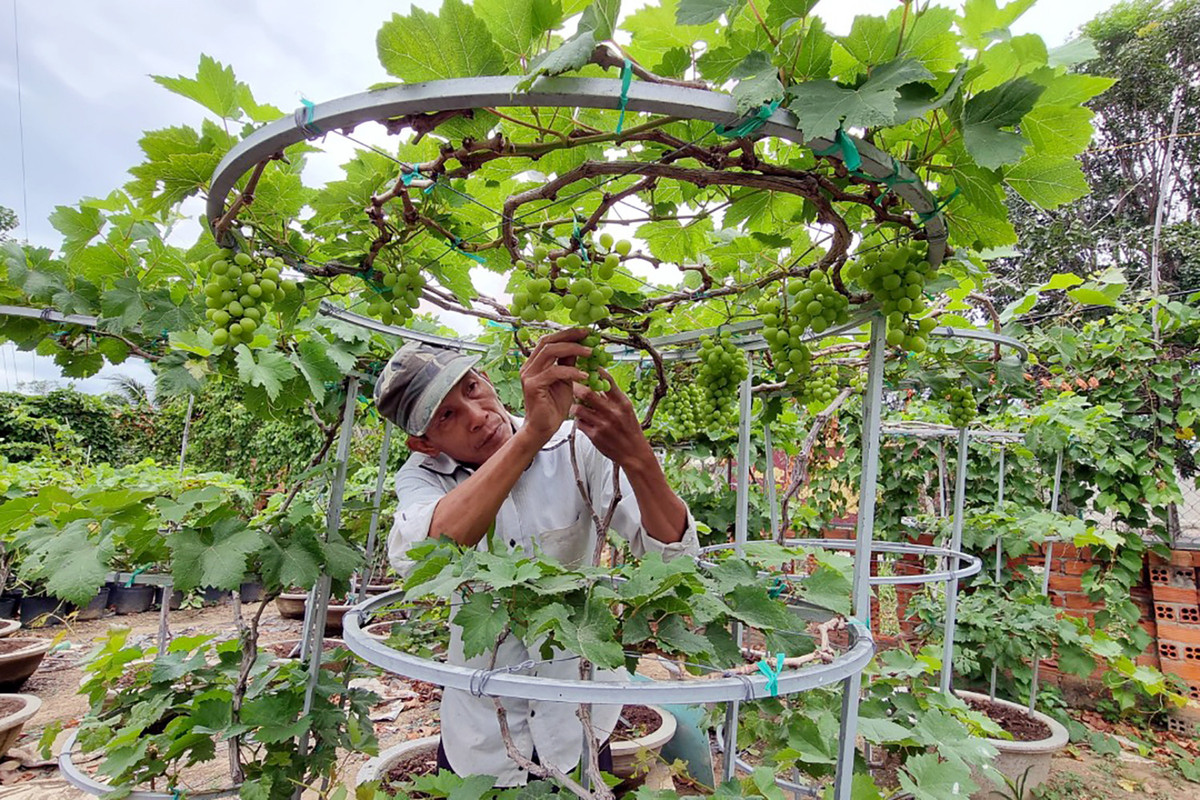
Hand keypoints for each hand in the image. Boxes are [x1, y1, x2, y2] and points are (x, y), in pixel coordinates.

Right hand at [519, 328, 591, 444]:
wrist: (543, 429)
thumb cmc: (554, 406)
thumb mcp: (565, 381)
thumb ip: (568, 364)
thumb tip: (580, 347)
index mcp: (535, 364)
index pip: (549, 340)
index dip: (567, 334)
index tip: (585, 332)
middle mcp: (528, 367)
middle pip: (548, 342)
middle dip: (570, 337)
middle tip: (588, 337)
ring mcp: (528, 375)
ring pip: (550, 352)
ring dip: (573, 350)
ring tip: (590, 353)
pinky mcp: (532, 386)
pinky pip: (554, 372)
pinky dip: (571, 372)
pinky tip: (584, 376)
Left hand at [570, 368, 654, 469]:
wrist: (633, 453)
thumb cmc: (630, 430)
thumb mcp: (627, 410)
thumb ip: (613, 397)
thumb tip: (598, 381)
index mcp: (622, 403)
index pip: (608, 381)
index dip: (595, 372)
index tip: (588, 368)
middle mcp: (613, 413)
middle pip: (587, 393)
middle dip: (576, 387)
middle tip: (572, 385)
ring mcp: (602, 425)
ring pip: (578, 409)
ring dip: (575, 406)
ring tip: (576, 405)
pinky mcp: (595, 436)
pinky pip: (579, 423)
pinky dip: (578, 420)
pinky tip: (582, 420)